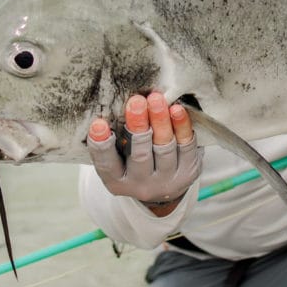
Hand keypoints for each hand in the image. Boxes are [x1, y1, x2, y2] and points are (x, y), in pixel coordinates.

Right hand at [86, 92, 201, 216]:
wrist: (165, 186)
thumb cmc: (135, 160)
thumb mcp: (120, 155)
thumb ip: (117, 135)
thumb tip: (116, 101)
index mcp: (117, 181)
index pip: (106, 163)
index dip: (101, 144)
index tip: (98, 124)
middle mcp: (141, 184)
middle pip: (140, 154)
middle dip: (138, 126)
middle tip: (136, 102)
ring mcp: (167, 181)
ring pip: (164, 148)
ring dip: (161, 122)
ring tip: (157, 100)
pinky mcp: (188, 172)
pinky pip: (187, 147)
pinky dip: (182, 127)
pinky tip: (177, 110)